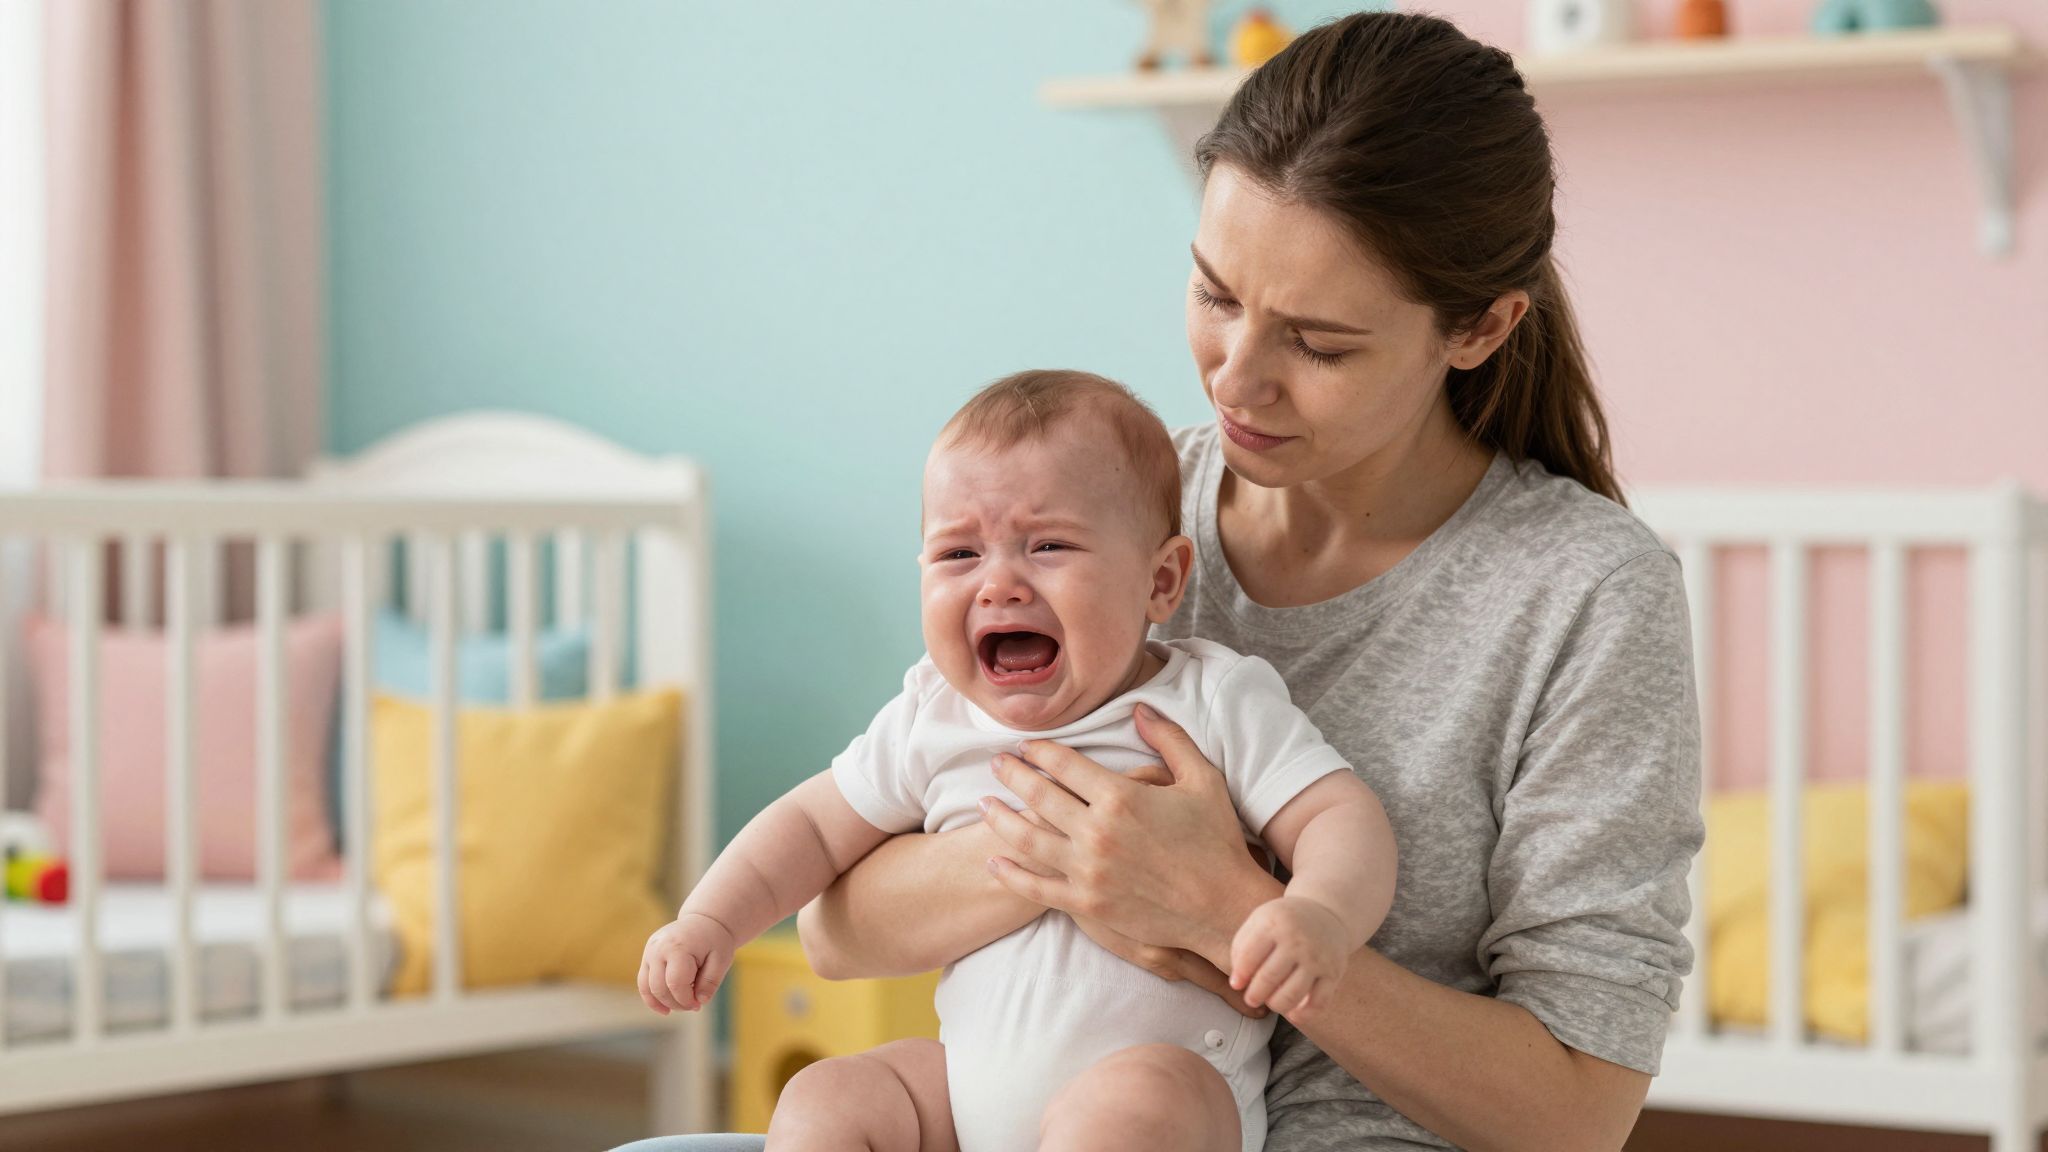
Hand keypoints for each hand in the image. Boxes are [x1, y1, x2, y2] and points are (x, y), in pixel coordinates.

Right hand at [639, 912, 734, 1014]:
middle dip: (676, 1003)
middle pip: (659, 988)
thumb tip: (698, 1002)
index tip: (698, 1005)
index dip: (686, 1000)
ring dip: (663, 1003)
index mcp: (678, 947)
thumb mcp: (721, 960)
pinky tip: (665, 1009)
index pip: (676, 984)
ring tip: (681, 1007)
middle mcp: (659, 948)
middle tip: (694, 1006)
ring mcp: (650, 951)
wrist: (704, 920)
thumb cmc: (715, 941)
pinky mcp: (647, 956)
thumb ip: (710, 982)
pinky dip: (651, 998)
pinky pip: (643, 982)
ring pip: (647, 987)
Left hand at [998, 763, 1269, 1018]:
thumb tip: (1139, 709)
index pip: (1064, 764)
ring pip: (1028, 840)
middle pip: (1039, 796)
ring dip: (1000, 819)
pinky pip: (1038, 888)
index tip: (1025, 744)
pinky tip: (995, 861)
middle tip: (995, 763)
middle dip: (1012, 775)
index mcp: (1121, 797)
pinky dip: (1011, 874)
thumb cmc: (1217, 841)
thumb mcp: (1202, 779)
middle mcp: (1097, 832)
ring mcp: (1089, 871)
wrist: (1225, 907)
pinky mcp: (1088, 904)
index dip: (1040, 751)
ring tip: (983, 805)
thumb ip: (1169, 739)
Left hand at [1229, 896, 1349, 1017]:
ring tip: (1271, 1002)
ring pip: (1292, 995)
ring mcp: (1317, 958)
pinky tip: (1292, 1013)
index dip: (1240, 975)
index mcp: (1275, 924)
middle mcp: (1297, 941)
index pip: (1249, 956)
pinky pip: (1318, 1003)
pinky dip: (1303, 1015)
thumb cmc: (1285, 922)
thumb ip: (1242, 946)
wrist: (1327, 914)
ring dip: (1276, 1005)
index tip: (1237, 984)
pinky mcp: (1333, 973)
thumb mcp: (1260, 920)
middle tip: (1252, 999)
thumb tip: (1237, 982)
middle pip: (1268, 978)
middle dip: (1255, 995)